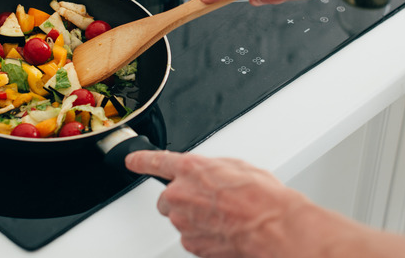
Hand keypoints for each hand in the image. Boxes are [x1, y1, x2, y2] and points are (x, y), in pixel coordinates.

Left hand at [125, 150, 312, 256]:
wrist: (272, 227)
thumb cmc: (261, 196)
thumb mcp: (237, 166)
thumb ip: (212, 169)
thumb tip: (211, 174)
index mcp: (190, 169)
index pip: (155, 161)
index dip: (140, 160)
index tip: (131, 160)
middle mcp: (180, 195)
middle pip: (167, 198)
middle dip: (183, 199)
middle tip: (209, 201)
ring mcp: (183, 222)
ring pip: (181, 219)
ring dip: (196, 218)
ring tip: (224, 216)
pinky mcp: (191, 244)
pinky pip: (192, 237)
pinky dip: (204, 235)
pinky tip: (224, 230)